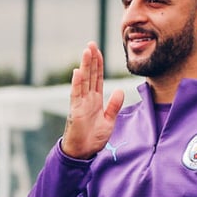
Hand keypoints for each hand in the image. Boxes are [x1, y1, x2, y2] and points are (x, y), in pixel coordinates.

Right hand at [60, 42, 124, 158]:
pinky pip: (76, 94)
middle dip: (91, 59)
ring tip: (87, 51)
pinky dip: (77, 83)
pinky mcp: (76, 110)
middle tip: (91, 43)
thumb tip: (120, 90)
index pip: (98, 78)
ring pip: (83, 80)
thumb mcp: (110, 120)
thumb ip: (114, 105)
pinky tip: (78, 71)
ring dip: (85, 65)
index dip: (99, 64)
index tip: (99, 51)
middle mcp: (87, 98)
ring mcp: (80, 103)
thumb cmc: (93, 138)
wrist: (83, 152)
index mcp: (96, 100)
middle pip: (90, 75)